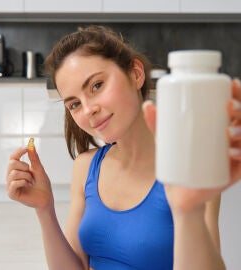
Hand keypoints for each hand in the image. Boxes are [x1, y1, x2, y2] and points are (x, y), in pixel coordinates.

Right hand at [6, 145, 53, 209]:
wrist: (46, 198)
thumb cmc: (42, 184)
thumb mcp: (39, 169)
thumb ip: (34, 158)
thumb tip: (31, 145)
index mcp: (17, 169)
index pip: (13, 157)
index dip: (19, 151)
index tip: (27, 147)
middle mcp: (11, 176)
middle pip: (11, 164)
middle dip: (24, 166)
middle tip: (31, 172)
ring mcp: (10, 185)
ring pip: (13, 173)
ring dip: (26, 176)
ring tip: (32, 181)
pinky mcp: (11, 193)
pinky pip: (13, 183)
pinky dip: (23, 182)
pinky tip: (28, 185)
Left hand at [143, 79, 240, 213]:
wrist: (180, 192)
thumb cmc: (177, 161)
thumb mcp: (167, 140)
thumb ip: (158, 124)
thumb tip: (148, 105)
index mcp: (221, 125)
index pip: (236, 105)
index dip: (239, 93)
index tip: (232, 84)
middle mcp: (232, 138)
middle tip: (228, 107)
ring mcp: (234, 155)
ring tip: (228, 133)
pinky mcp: (232, 173)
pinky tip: (231, 153)